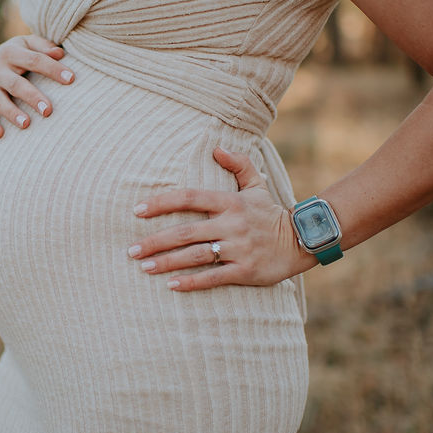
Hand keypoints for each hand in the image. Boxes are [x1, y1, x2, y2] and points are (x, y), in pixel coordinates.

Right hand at [0, 34, 73, 138]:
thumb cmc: (20, 53)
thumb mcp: (29, 43)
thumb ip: (44, 46)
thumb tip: (60, 53)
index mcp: (10, 52)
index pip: (34, 60)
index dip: (53, 69)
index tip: (71, 79)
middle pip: (15, 85)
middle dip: (32, 97)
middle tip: (48, 110)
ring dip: (12, 113)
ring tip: (27, 124)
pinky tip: (0, 135)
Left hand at [127, 148, 315, 290]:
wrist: (302, 240)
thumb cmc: (269, 213)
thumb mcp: (257, 185)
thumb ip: (238, 164)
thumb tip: (217, 148)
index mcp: (230, 202)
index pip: (189, 199)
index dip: (161, 203)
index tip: (137, 211)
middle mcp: (231, 224)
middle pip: (185, 232)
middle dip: (155, 241)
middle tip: (131, 250)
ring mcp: (238, 248)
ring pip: (195, 256)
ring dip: (167, 262)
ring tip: (144, 267)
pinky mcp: (245, 270)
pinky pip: (213, 277)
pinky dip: (191, 282)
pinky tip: (171, 285)